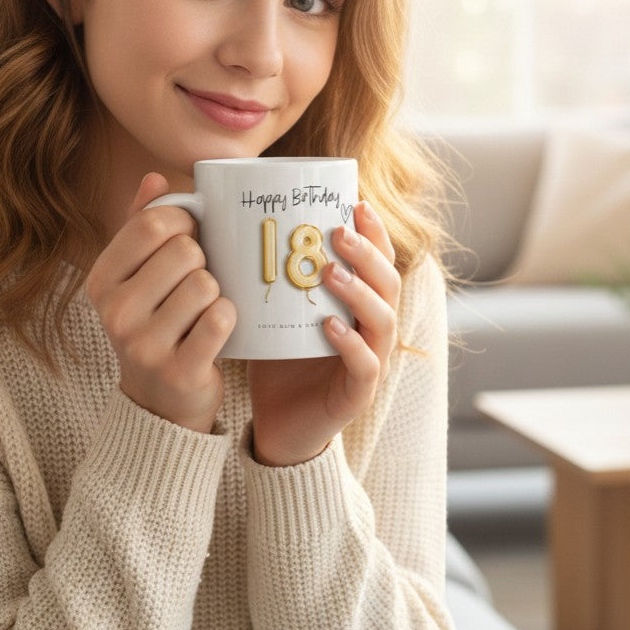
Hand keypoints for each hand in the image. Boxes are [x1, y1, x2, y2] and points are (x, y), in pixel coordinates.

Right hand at [85, 173, 235, 432]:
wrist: (159, 400)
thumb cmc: (155, 321)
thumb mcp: (137, 274)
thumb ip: (142, 222)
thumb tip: (154, 176)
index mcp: (101, 280)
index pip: (152, 223)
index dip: (185, 218)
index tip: (194, 231)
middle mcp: (114, 312)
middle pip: (184, 250)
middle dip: (203, 259)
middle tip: (198, 278)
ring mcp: (144, 345)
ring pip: (205, 284)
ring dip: (216, 292)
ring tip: (204, 307)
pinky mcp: (179, 371)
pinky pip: (220, 319)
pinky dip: (228, 318)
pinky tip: (216, 328)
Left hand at [246, 201, 400, 466]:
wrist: (277, 426)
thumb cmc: (280, 363)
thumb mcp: (277, 313)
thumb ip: (275, 278)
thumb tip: (240, 227)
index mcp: (361, 307)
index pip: (380, 262)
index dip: (376, 233)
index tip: (356, 203)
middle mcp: (374, 331)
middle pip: (389, 284)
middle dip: (368, 254)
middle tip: (338, 233)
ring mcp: (372, 363)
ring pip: (384, 320)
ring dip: (360, 292)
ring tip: (331, 273)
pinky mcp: (359, 395)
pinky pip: (365, 365)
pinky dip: (350, 343)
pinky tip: (329, 325)